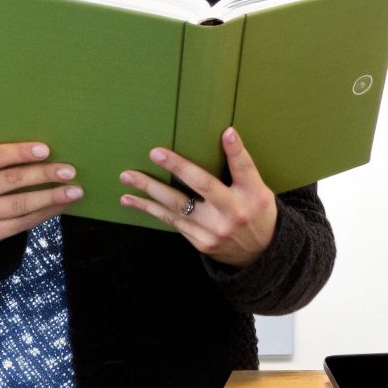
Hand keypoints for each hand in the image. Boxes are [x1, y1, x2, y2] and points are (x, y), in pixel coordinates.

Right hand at [0, 142, 80, 250]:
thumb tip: (46, 154)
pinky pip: (22, 223)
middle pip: (11, 180)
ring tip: (74, 191)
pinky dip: (45, 213)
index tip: (46, 150)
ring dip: (52, 197)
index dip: (20, 152)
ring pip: (20, 204)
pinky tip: (61, 206)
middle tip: (69, 171)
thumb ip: (1, 163)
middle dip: (44, 174)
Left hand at [118, 127, 278, 268]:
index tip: (226, 133)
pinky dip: (151, 210)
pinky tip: (132, 200)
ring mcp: (214, 231)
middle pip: (203, 186)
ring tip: (127, 178)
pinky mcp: (200, 242)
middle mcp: (233, 213)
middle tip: (156, 153)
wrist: (260, 255)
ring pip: (177, 207)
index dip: (235, 151)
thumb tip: (227, 134)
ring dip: (149, 191)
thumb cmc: (257, 213)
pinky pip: (172, 221)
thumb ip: (242, 169)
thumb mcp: (259, 190)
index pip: (244, 169)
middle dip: (178, 168)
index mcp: (253, 196)